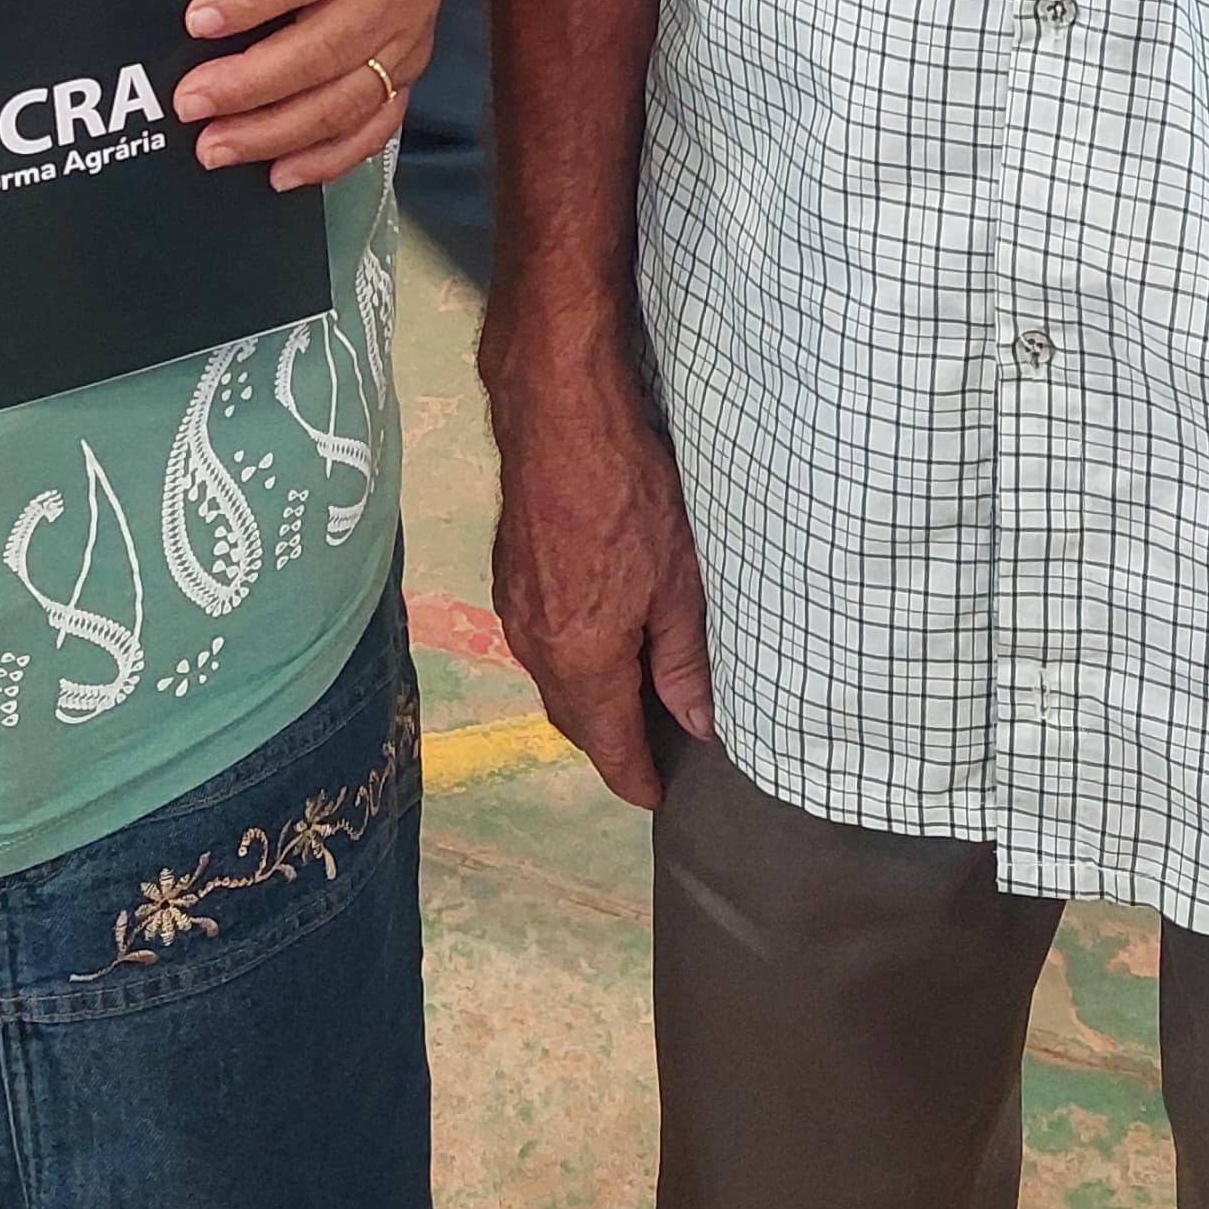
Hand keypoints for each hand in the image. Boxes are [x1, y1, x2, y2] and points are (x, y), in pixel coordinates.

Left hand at [176, 0, 443, 189]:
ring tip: (215, 146)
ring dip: (278, 131)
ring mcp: (411, 34)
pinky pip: (377, 125)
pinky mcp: (412, 69)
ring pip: (347, 97)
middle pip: (325, 46)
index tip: (195, 21)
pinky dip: (329, 157)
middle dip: (251, 83)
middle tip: (188, 102)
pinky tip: (280, 173)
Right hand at [487, 329, 713, 810]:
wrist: (558, 411)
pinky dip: (571, 655)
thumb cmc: (625, 488)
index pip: (606, 745)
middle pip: (574, 718)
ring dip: (590, 697)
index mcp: (580, 657)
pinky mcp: (509, 571)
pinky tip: (600, 633)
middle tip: (654, 749)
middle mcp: (536, 644)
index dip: (634, 777)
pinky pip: (539, 639)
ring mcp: (514, 606)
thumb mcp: (678, 579)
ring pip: (554, 677)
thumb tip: (699, 721)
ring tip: (636, 692)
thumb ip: (685, 659)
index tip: (655, 796)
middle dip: (610, 742)